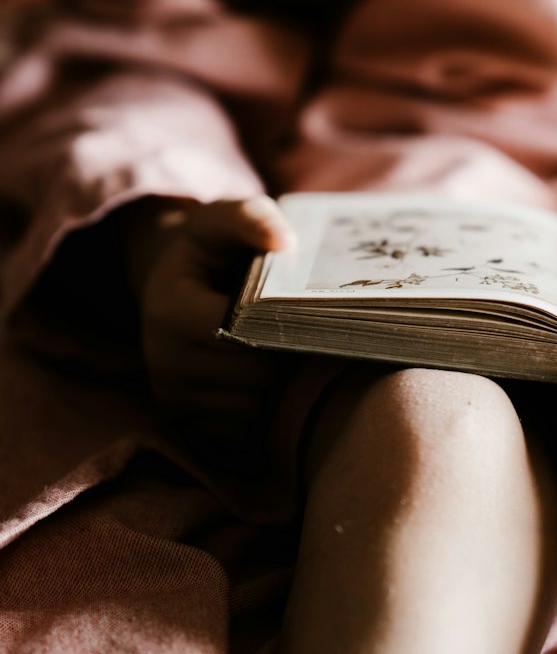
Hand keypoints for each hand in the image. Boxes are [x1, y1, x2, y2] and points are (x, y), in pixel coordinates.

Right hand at [121, 195, 296, 458]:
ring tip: (279, 356)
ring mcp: (171, 397)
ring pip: (251, 410)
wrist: (175, 284)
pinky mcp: (186, 423)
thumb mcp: (226, 219)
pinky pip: (241, 434)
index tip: (296, 309)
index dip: (277, 325)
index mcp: (169, 310)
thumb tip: (285, 242)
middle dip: (282, 359)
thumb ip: (253, 220)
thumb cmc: (212, 249)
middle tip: (298, 335)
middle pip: (252, 380)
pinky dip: (260, 412)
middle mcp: (162, 360)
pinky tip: (264, 381)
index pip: (240, 335)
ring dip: (276, 390)